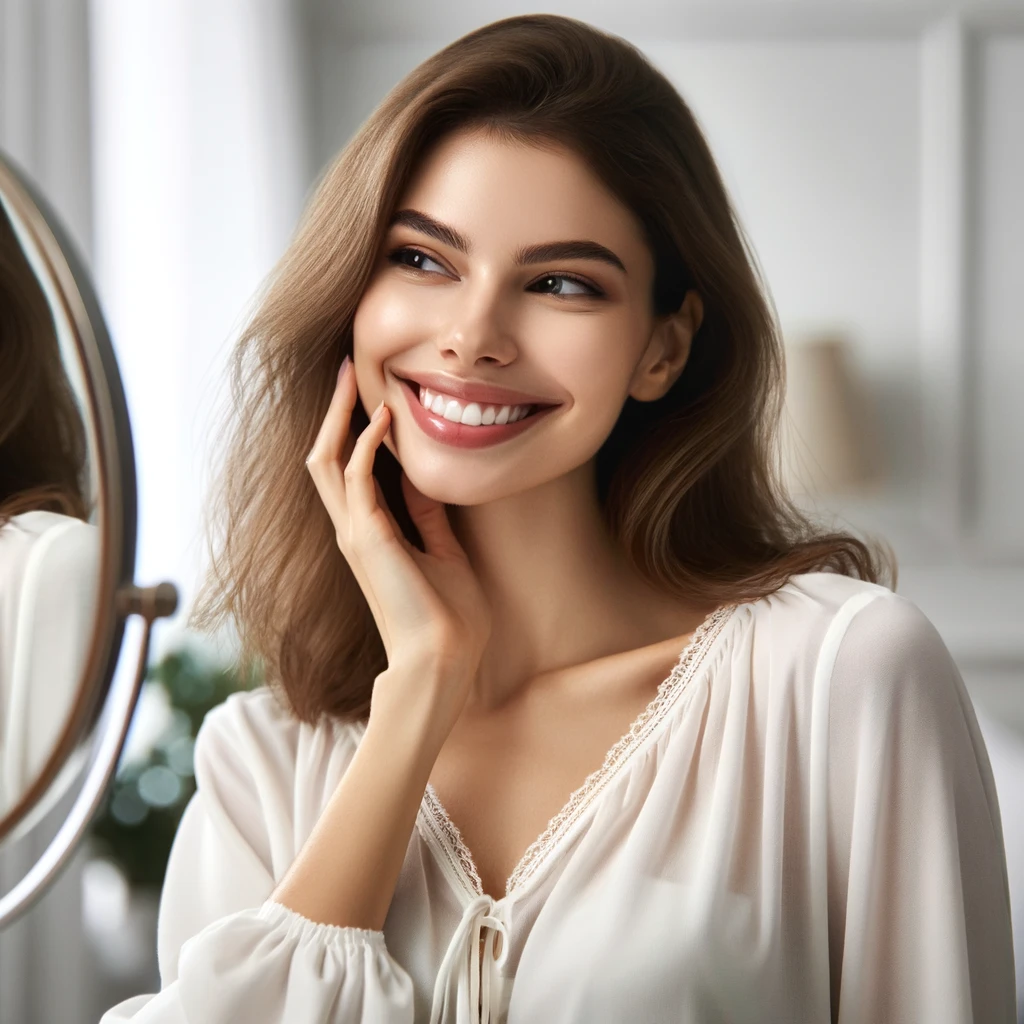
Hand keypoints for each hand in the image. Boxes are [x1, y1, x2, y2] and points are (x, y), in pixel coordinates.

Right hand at [305, 356, 491, 732]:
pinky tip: (383, 417)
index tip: (368, 393)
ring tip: (353, 377)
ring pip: (327, 462)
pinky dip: (367, 444)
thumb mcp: (443, 554)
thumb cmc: (447, 618)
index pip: (348, 469)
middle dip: (334, 412)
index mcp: (370, 534)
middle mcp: (354, 530)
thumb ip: (428, 518)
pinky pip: (356, 478)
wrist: (444, 661)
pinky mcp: (368, 539)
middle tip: (346, 368)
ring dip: (340, 417)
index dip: (351, 429)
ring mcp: (356, 534)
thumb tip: (424, 481)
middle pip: (326, 458)